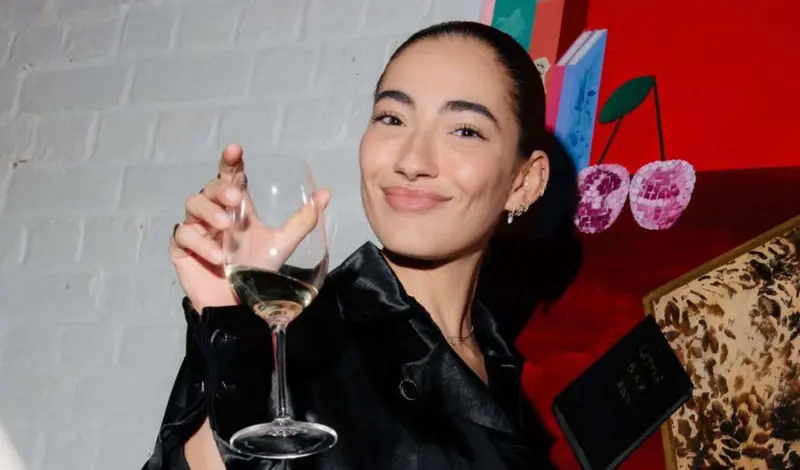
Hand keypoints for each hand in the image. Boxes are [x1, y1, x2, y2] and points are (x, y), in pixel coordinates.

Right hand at [170, 144, 330, 313]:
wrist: (241, 306)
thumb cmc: (258, 272)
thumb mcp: (283, 243)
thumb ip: (303, 220)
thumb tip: (326, 193)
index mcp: (237, 208)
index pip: (230, 176)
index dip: (230, 161)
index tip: (236, 150)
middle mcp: (215, 214)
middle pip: (210, 187)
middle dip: (222, 188)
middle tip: (236, 198)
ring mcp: (196, 229)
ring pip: (193, 204)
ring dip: (209, 211)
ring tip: (226, 226)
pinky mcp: (181, 248)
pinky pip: (183, 234)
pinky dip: (200, 243)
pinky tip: (217, 256)